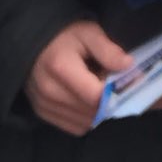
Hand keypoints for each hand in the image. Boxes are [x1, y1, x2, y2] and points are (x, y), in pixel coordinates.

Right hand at [24, 20, 134, 137]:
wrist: (32, 42)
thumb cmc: (65, 36)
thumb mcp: (89, 33)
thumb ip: (108, 50)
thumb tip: (128, 66)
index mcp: (61, 68)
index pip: (95, 96)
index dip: (115, 92)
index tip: (125, 82)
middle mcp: (49, 91)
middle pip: (91, 112)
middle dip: (108, 102)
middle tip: (112, 85)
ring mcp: (43, 105)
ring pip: (84, 123)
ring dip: (97, 112)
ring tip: (97, 90)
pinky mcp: (42, 114)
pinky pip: (74, 127)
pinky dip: (85, 118)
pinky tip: (85, 100)